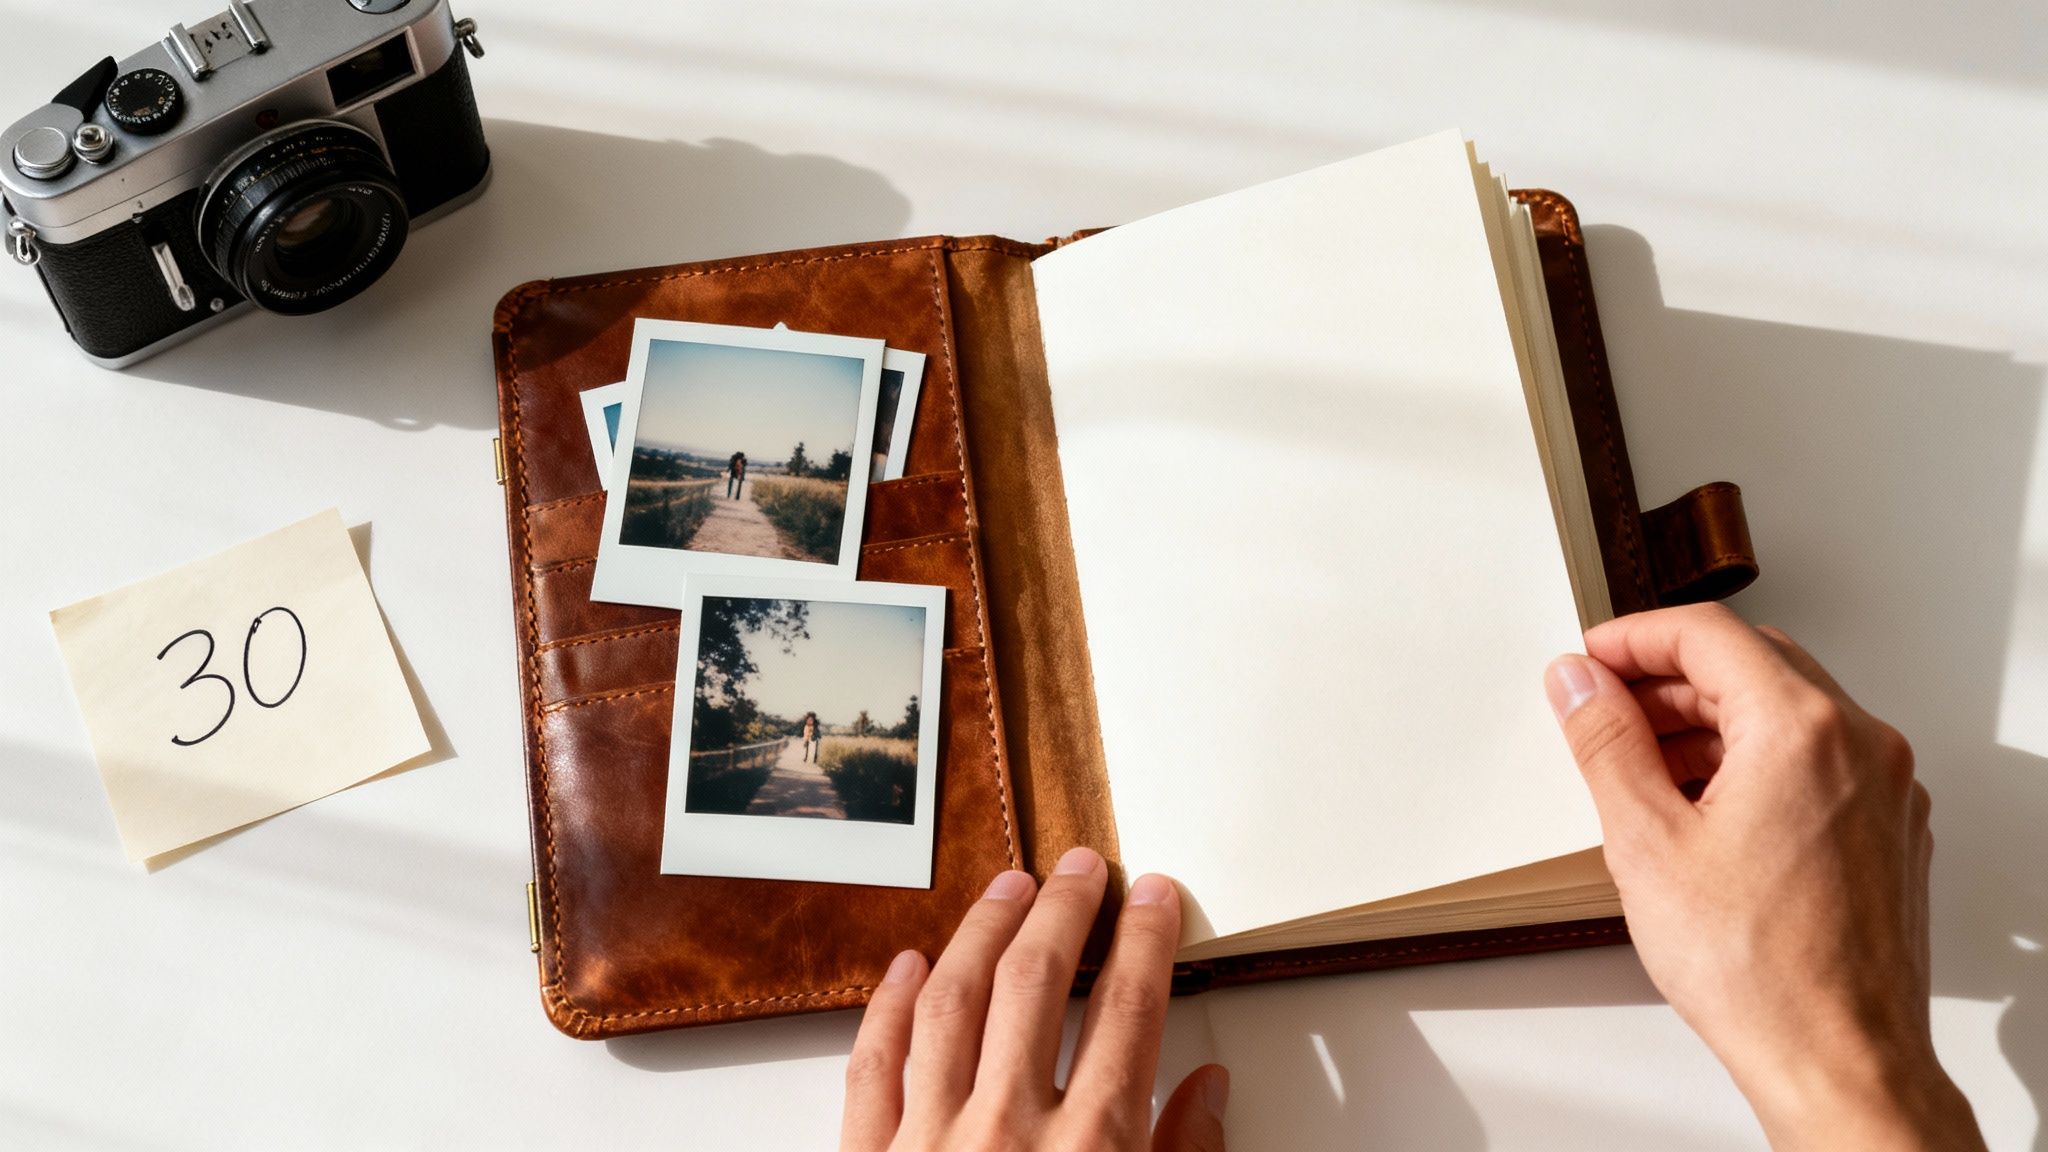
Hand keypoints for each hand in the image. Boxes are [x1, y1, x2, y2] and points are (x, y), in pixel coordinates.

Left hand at [840, 847, 1228, 1150]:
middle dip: (1063, 912)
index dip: (1144, 942)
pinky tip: (909, 967)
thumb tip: (1208, 1092)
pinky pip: (874, 1067)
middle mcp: (1008, 1132)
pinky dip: (889, 1009)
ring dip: (983, 933)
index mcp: (1091, 1150)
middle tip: (1080, 868)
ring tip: (1008, 888)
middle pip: (1036, 984)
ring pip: (952, 1003)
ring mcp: (929, 1143)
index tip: (1153, 897)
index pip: (1128, 1013)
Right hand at [1545, 603, 1982, 1149]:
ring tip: (1639, 768)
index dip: (1634, 638)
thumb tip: (1579, 682)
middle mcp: (1861, 745)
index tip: (1590, 660)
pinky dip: (1753, 762)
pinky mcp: (1889, 830)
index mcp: (1803, 729)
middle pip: (1754, 667)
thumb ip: (1606, 742)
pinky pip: (1816, 762)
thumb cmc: (1757, 970)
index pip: (1709, 636)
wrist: (1839, 1059)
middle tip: (1603, 709)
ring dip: (1709, 725)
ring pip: (1786, 714)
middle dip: (1668, 680)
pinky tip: (1699, 809)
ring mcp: (1886, 789)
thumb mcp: (1645, 840)